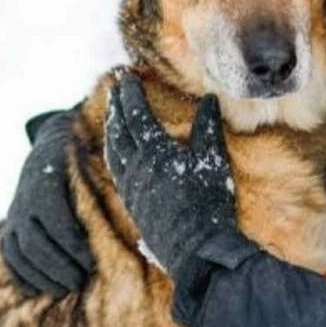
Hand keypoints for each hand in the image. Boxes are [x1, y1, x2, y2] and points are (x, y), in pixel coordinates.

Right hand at [0, 108, 95, 295]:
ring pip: (19, 253)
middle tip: (79, 282)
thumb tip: (136, 217)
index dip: (73, 247)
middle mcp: (25, 203)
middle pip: (35, 243)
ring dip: (41, 276)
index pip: (57, 223)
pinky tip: (40, 289)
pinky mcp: (8, 229)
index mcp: (46, 185)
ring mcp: (14, 217)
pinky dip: (22, 276)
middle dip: (57, 266)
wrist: (46, 155)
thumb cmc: (81, 168)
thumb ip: (106, 191)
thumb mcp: (92, 170)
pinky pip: (9, 257)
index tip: (91, 263)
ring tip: (64, 289)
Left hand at [105, 71, 240, 281]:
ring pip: (112, 151)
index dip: (130, 93)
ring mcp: (131, 188)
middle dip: (116, 106)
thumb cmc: (209, 204)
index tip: (126, 75)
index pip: (136, 114)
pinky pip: (116, 171)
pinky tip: (118, 153)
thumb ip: (208, 127)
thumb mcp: (214, 161)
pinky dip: (114, 153)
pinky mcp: (133, 205)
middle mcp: (136, 168)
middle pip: (118, 130)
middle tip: (114, 88)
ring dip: (111, 129)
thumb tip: (210, 99)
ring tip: (112, 115)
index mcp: (155, 152)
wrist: (196, 251)